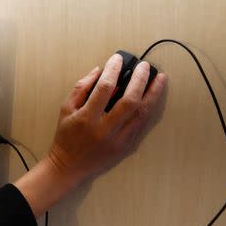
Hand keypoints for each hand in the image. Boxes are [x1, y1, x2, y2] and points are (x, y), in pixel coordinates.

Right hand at [48, 53, 166, 184]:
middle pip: (129, 100)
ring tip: (160, 79)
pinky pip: (141, 124)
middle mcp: (105, 129)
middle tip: (145, 66)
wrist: (69, 166)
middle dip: (140, 80)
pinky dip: (149, 109)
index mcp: (87, 117)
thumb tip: (99, 71)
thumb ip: (80, 88)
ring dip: (153, 94)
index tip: (117, 59)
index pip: (104, 88)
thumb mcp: (65, 110)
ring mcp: (118, 139)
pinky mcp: (126, 146)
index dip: (112, 70)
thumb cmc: (65, 136)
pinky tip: (153, 97)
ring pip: (141, 113)